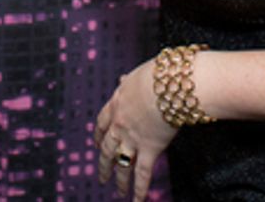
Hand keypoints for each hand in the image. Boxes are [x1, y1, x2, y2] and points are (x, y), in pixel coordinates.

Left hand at [94, 58, 176, 200]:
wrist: (168, 85)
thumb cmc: (157, 75)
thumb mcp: (137, 74)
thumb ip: (128, 81)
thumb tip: (121, 79)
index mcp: (116, 103)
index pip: (102, 122)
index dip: (98, 134)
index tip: (96, 142)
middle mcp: (120, 123)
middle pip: (107, 147)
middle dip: (104, 162)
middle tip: (102, 174)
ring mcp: (132, 138)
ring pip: (122, 163)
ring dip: (119, 179)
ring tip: (118, 191)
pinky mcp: (149, 148)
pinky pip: (142, 173)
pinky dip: (139, 189)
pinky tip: (136, 200)